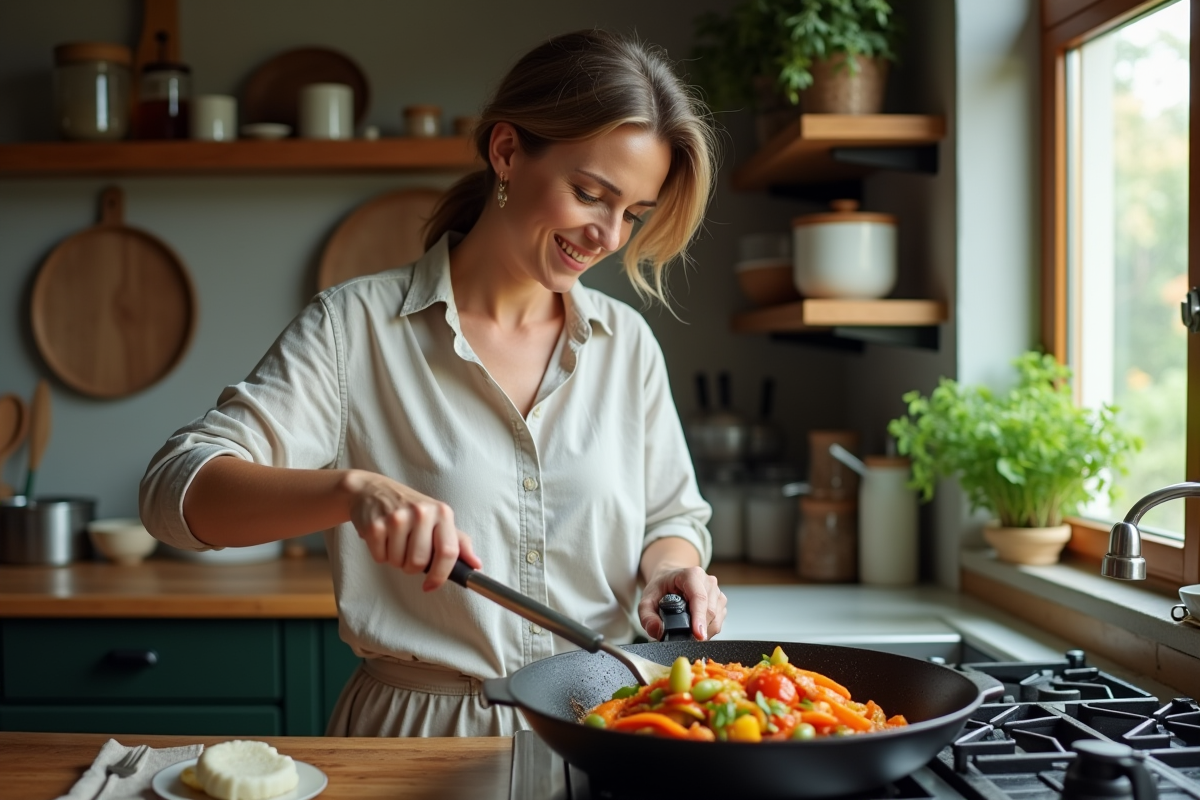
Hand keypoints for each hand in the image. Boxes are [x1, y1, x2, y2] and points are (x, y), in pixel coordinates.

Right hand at [344, 470, 480, 590]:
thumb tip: (476, 564)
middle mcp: (421, 512)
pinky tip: (382, 539)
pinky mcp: (375, 525)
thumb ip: (458, 542)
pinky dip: (380, 555)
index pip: (448, 552)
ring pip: (398, 562)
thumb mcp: (438, 518)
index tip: (431, 585)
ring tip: (395, 542)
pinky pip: (380, 558)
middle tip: (408, 552)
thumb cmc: (410, 507)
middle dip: (412, 567)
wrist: (372, 490)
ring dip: (396, 560)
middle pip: (419, 562)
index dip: (441, 575)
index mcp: (442, 512)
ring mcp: (397, 518)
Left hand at [638, 565, 726, 641]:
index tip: (698, 635)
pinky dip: (708, 629)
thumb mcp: (647, 599)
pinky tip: (695, 627)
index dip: (699, 618)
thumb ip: (647, 617)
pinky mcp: (720, 601)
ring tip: (688, 631)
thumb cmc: (661, 588)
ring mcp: (716, 591)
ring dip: (704, 630)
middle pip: (710, 611)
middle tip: (684, 638)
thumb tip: (657, 631)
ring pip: (717, 618)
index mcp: (691, 575)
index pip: (699, 597)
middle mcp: (708, 581)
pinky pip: (719, 621)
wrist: (670, 580)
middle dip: (699, 629)